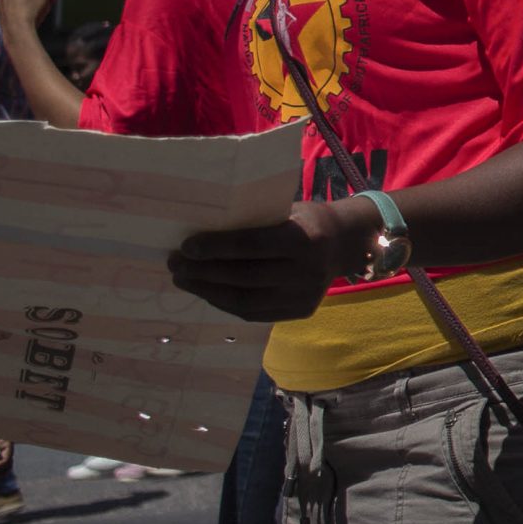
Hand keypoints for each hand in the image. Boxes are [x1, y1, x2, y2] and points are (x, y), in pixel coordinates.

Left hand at [168, 199, 375, 322]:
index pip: (251, 246)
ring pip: (245, 300)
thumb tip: (202, 232)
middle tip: (176, 264)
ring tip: (184, 280)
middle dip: (203, 272)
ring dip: (208, 291)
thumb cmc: (307, 220)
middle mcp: (307, 270)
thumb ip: (255, 223)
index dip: (215, 247)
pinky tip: (208, 292)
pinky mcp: (301, 311)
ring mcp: (305, 295)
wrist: (346, 243)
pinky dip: (226, 303)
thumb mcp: (288, 211)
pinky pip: (255, 312)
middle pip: (244, 277)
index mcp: (305, 238)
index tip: (186, 246)